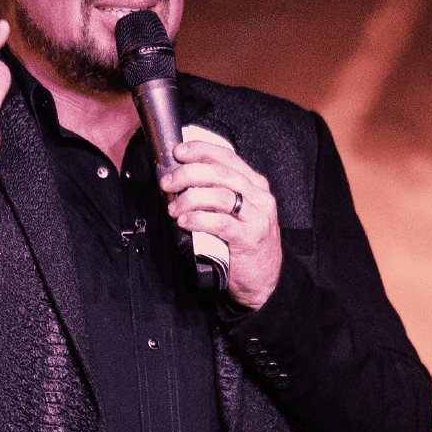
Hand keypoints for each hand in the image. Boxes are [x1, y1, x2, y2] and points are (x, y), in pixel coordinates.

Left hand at [160, 140, 282, 309]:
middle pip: (221, 173)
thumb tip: (182, 182)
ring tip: (173, 208)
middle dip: (189, 173)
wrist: (263, 281)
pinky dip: (198, 220)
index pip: (228, 157)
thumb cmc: (243, 246)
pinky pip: (220, 223)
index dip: (202, 150)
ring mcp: (257, 217)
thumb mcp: (237, 214)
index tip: (178, 151)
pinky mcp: (249, 238)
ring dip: (190, 199)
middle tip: (168, 183)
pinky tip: (184, 222)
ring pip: (221, 196)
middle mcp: (259, 197)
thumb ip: (218, 195)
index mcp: (256, 186)